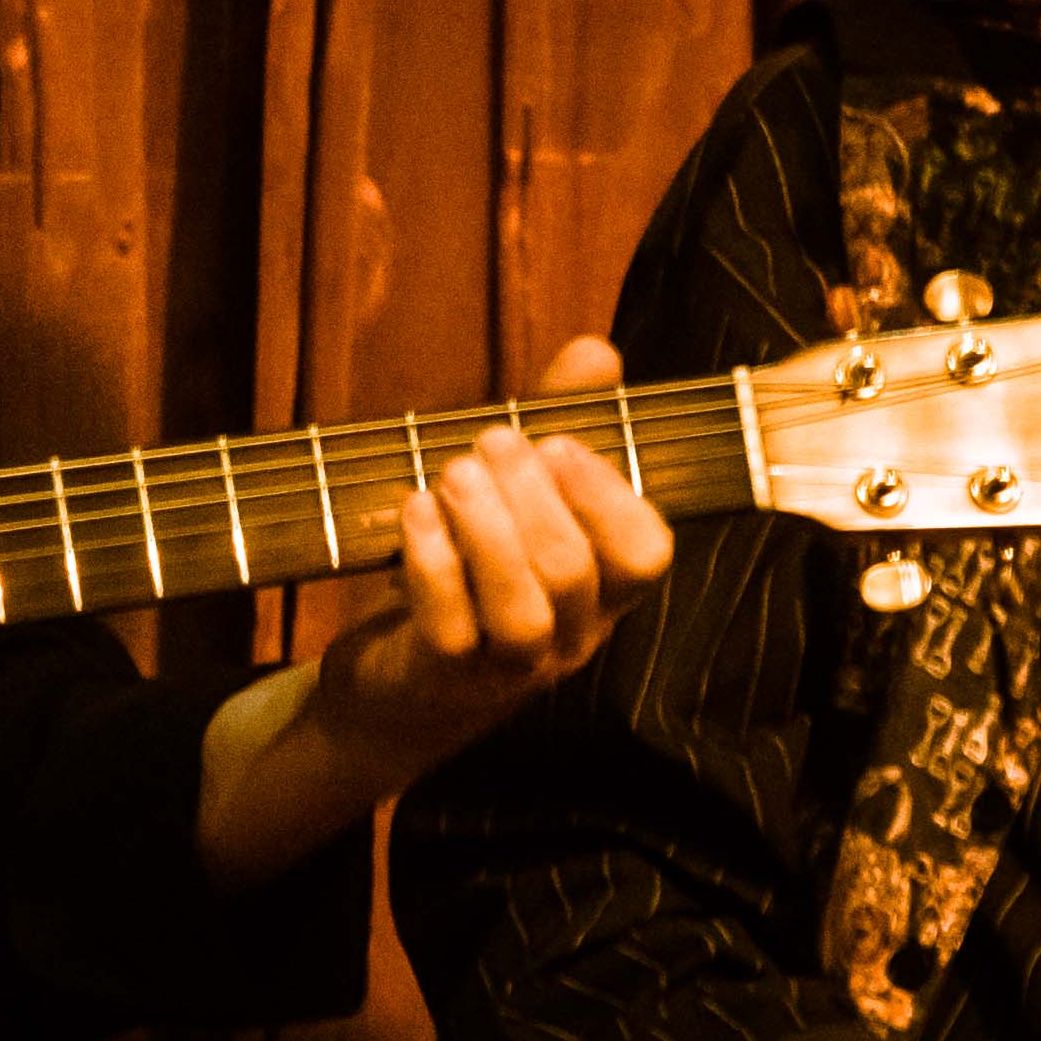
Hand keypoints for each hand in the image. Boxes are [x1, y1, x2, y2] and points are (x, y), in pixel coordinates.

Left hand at [195, 336, 675, 884]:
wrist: (393, 691)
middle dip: (532, 494)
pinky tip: (414, 512)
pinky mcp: (444, 678)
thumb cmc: (470, 578)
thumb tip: (596, 350)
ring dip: (486, 527)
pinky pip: (451, 626)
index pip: (647, 554)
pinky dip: (434, 561)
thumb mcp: (516, 500)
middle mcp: (570, 636)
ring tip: (452, 473)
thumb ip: (559, 423)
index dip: (610, 495)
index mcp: (602, 592)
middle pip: (575, 569)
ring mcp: (509, 666)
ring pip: (524, 607)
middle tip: (490, 440)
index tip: (560, 442)